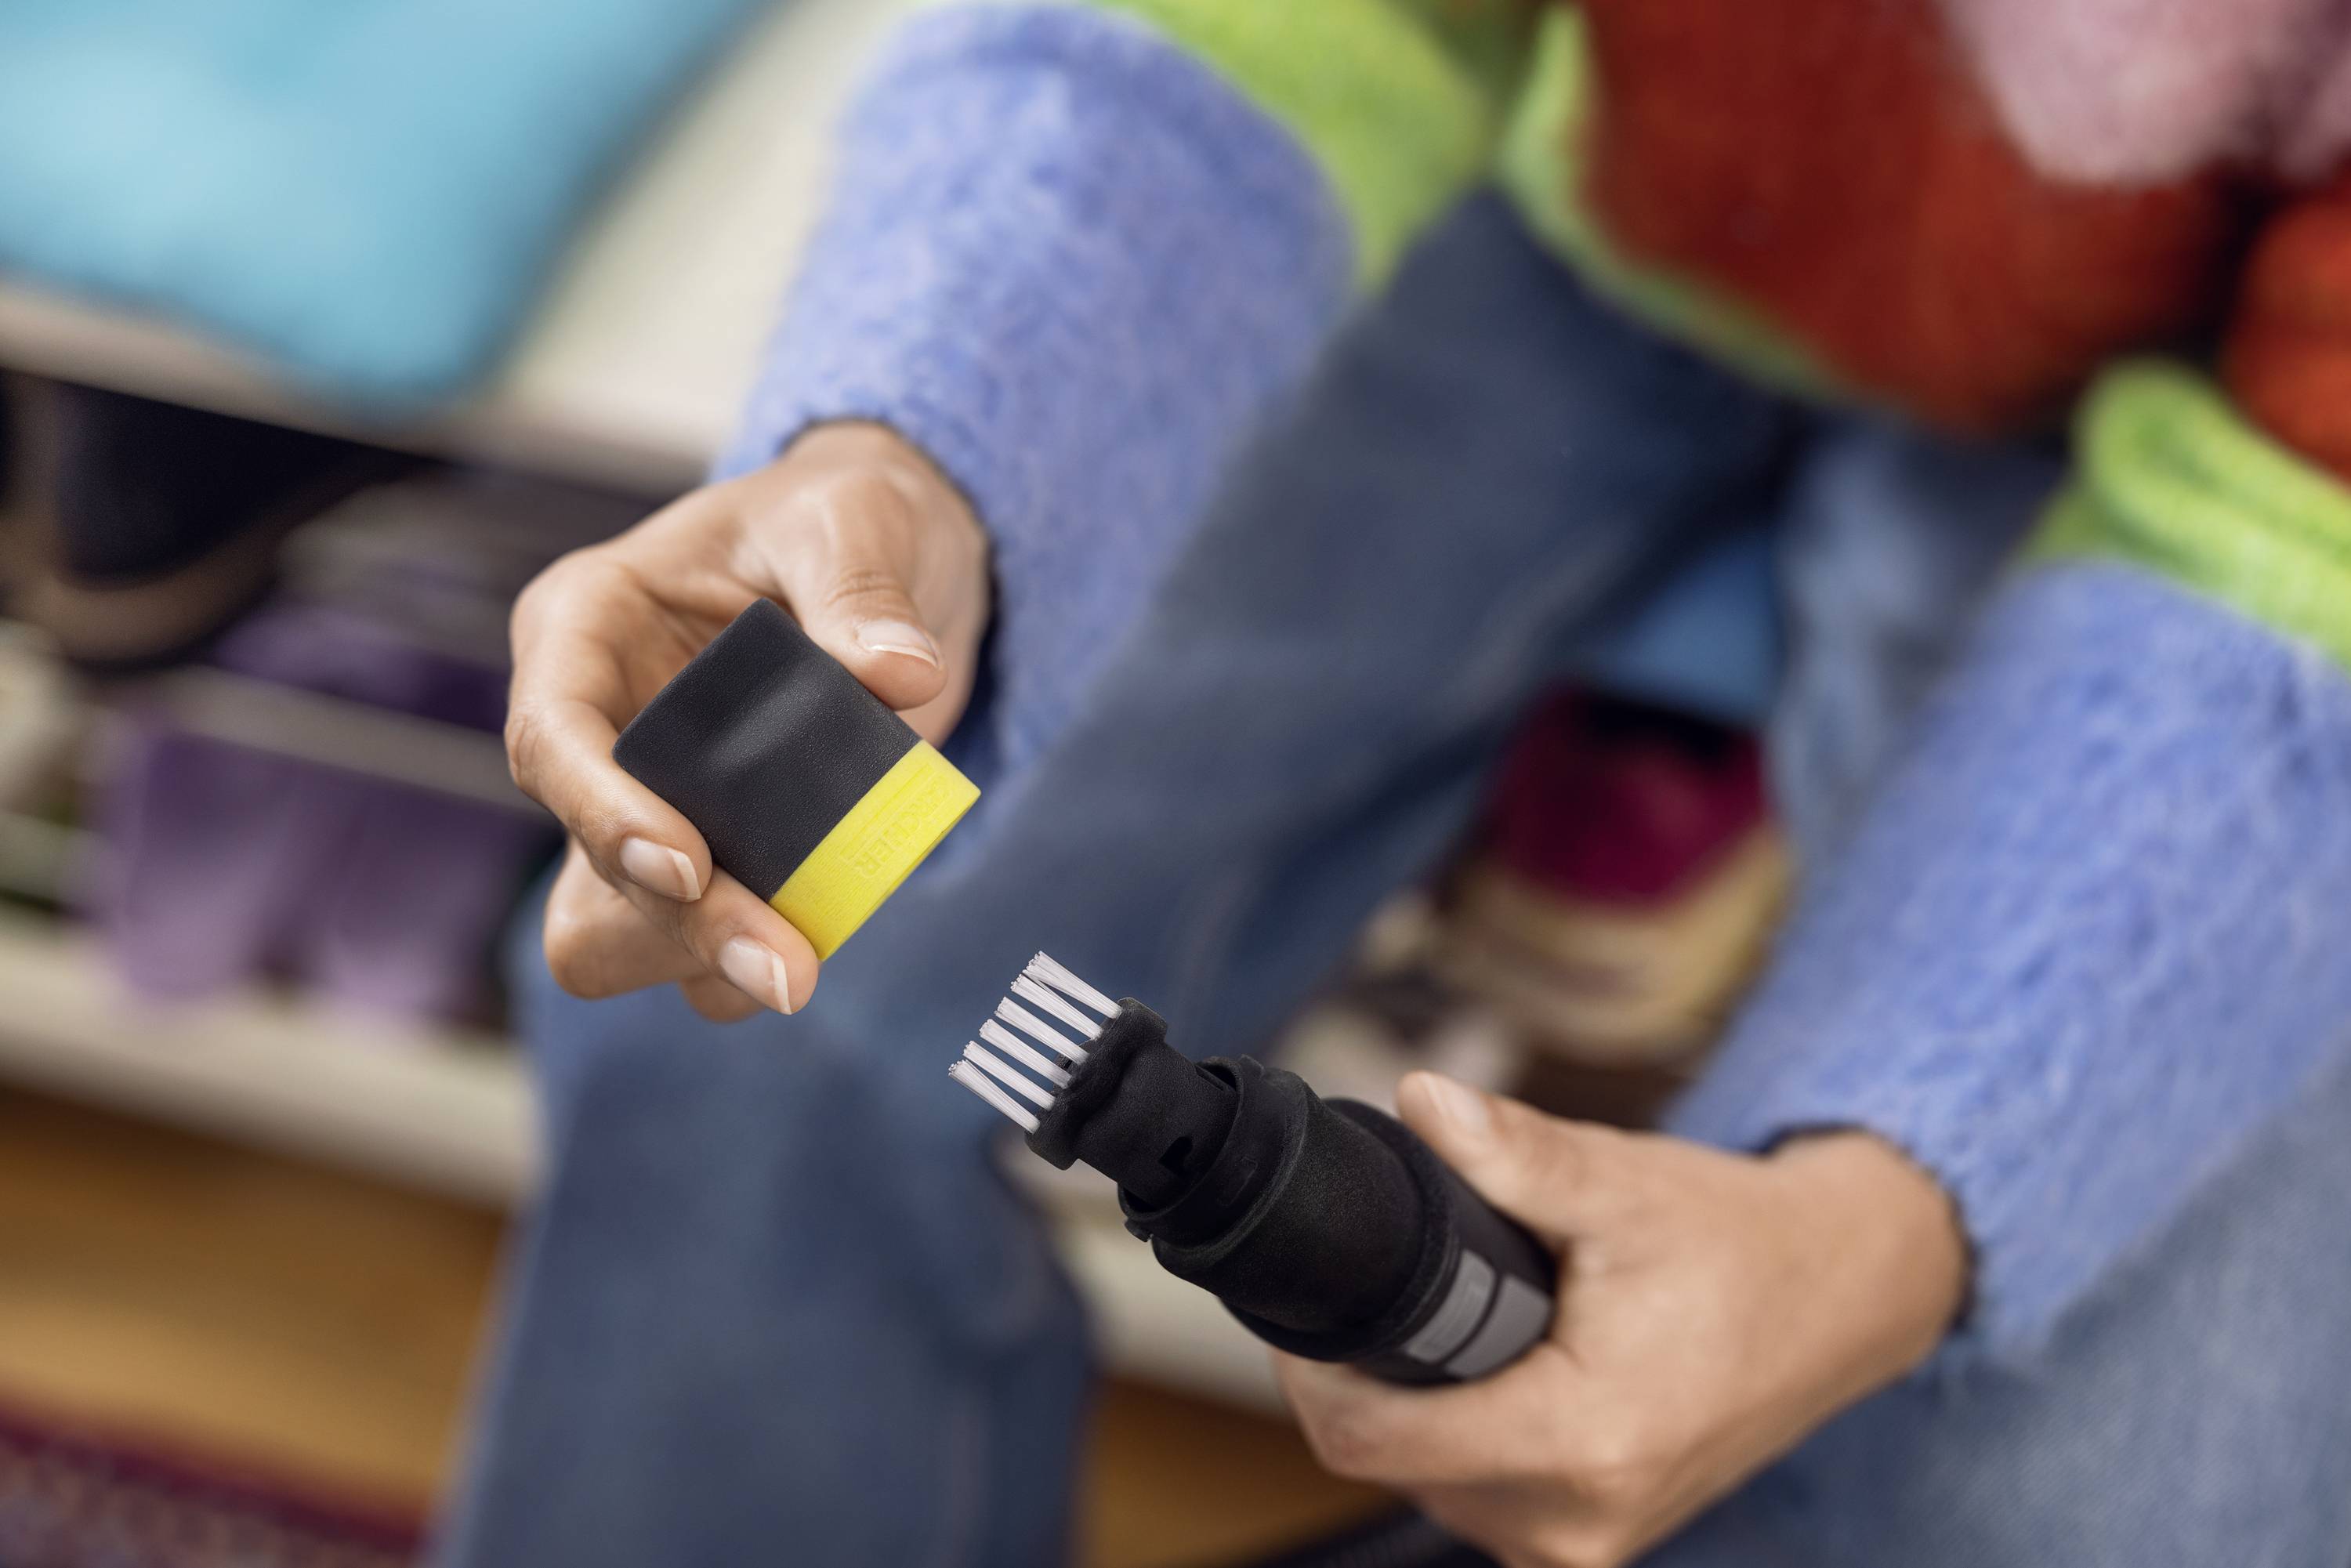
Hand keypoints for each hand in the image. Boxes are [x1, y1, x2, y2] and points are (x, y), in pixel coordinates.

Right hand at [506, 422, 989, 1020]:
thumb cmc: (846, 517)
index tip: (689, 868)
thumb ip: (866, 593)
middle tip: (789, 972)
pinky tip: (833, 925)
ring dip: (713, 961)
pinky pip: (709, 954)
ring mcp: (650, 808)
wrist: (896, 560)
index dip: (605, 813)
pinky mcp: (715, 861)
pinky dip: (767, 954)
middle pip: (585, 871)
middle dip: (675, 929)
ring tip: (808, 960)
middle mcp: (600, 730)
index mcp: (587, 628)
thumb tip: (903, 677)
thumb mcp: (857, 520)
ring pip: (625, 939)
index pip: (552, 740)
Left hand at [1276, 1074, 1966, 1567]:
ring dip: (1410, 1414)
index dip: (1313, 1374)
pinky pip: (1484, 1500)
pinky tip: (1475, 1370)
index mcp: (1580, 1440)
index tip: (1304, 1307)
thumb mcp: (1620, 1185)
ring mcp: (1592, 1540)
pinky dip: (1461, 1438)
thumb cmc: (1739, 1242)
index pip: (1373, 1443)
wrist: (1844, 1295)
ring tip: (1432, 1323)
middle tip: (1370, 1289)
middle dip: (1362, 1384)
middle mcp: (1581, 1517)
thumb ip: (1512, 1152)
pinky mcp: (1599, 1537)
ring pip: (1433, 1488)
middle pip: (1393, 1467)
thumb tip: (1421, 1101)